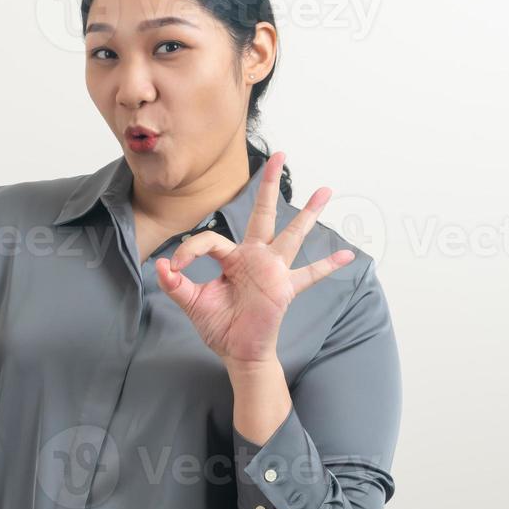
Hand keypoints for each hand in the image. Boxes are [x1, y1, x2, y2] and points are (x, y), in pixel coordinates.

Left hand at [155, 152, 354, 368]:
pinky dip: (328, 265)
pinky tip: (347, 254)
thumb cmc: (219, 326)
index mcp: (232, 258)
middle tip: (279, 155)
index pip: (211, 239)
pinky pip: (310, 275)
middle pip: (263, 213)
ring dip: (308, 214)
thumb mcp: (192, 303)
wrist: (237, 353)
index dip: (189, 250)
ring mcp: (273, 270)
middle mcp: (255, 257)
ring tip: (325, 190)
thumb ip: (176, 285)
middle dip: (269, 184)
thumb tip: (161, 267)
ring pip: (291, 235)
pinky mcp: (284, 288)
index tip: (175, 268)